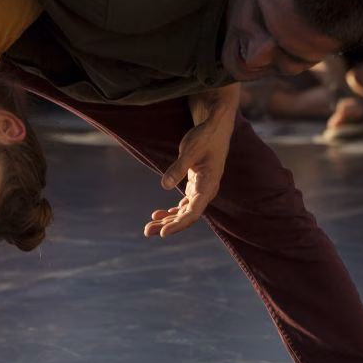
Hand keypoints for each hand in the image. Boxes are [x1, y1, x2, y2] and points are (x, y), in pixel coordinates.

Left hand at [142, 118, 230, 237]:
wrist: (215, 129)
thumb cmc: (205, 137)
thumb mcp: (190, 150)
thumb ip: (178, 168)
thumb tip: (164, 186)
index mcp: (209, 186)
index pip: (193, 213)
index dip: (178, 224)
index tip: (162, 233)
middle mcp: (207, 192)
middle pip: (187, 216)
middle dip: (168, 225)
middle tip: (146, 231)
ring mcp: (202, 191)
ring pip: (184, 212)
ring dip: (168, 220)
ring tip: (148, 227)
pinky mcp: (196, 186)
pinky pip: (184, 204)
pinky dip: (172, 211)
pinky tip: (159, 215)